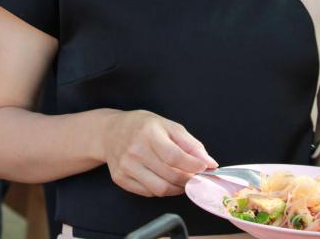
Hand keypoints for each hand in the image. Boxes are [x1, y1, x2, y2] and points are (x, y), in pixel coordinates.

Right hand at [102, 110, 217, 197]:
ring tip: (182, 180)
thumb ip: (191, 144)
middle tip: (196, 176)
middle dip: (189, 179)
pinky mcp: (120, 179)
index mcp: (148, 133)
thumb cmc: (142, 127)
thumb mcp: (168, 126)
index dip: (193, 166)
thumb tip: (210, 163)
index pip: (174, 156)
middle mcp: (134, 150)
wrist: (110, 132)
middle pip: (170, 175)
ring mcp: (126, 166)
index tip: (204, 168)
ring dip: (177, 188)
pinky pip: (148, 193)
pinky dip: (162, 190)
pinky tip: (164, 180)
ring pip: (160, 189)